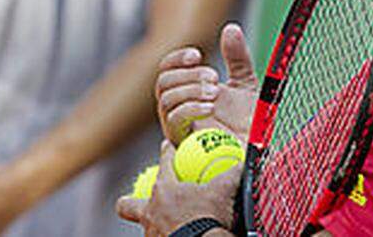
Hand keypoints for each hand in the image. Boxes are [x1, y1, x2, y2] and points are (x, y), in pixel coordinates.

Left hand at [116, 139, 239, 235]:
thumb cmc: (211, 216)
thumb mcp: (226, 191)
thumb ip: (233, 173)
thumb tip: (245, 162)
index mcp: (165, 190)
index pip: (165, 162)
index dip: (167, 151)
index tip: (169, 146)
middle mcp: (151, 212)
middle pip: (127, 204)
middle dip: (129, 201)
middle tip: (138, 200)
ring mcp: (151, 235)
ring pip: (146, 227)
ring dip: (156, 225)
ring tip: (172, 226)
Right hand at [156, 23, 259, 143]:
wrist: (256, 150)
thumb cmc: (249, 121)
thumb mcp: (245, 82)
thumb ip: (237, 57)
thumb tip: (230, 28)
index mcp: (190, 91)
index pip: (167, 69)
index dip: (177, 59)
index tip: (197, 55)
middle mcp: (179, 107)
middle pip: (163, 82)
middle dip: (187, 75)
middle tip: (214, 77)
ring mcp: (178, 126)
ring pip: (164, 100)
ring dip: (189, 90)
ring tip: (215, 92)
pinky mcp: (182, 143)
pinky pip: (173, 121)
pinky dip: (191, 108)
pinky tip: (210, 106)